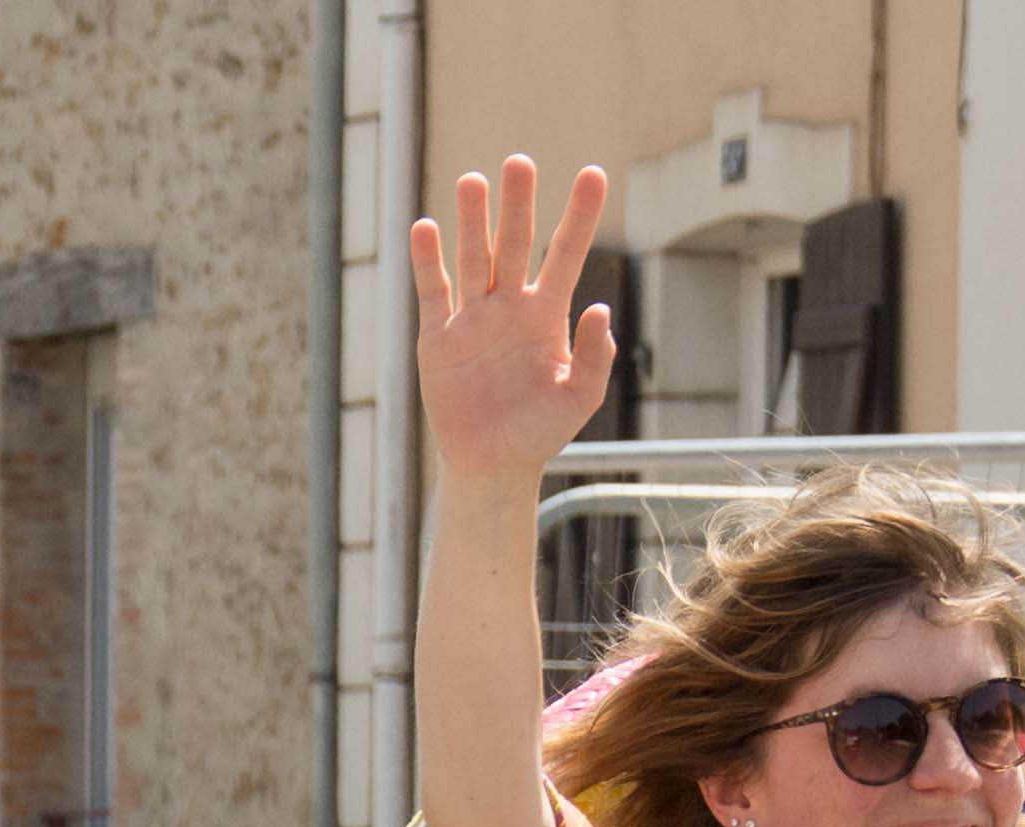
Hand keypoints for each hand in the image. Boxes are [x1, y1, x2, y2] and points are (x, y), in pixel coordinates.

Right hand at [412, 157, 616, 487]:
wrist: (491, 466)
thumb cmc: (540, 433)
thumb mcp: (579, 399)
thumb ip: (593, 357)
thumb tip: (599, 309)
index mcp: (548, 315)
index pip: (566, 253)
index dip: (579, 215)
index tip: (593, 173)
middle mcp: (510, 307)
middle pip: (515, 243)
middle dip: (518, 203)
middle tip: (518, 162)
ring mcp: (472, 319)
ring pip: (473, 259)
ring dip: (473, 220)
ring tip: (472, 180)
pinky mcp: (437, 339)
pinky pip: (433, 293)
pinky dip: (427, 262)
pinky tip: (426, 228)